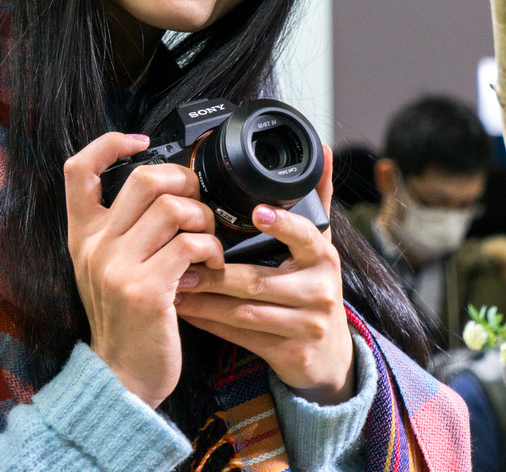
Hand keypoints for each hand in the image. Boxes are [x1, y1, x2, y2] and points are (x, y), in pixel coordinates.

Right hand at [64, 132, 224, 407]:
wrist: (121, 380)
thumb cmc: (127, 320)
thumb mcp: (108, 268)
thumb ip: (124, 228)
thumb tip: (167, 184)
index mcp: (84, 236)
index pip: (78, 170)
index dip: (109, 143)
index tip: (141, 141)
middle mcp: (96, 247)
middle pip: (143, 178)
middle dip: (183, 180)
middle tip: (198, 202)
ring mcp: (118, 267)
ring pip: (173, 208)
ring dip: (204, 218)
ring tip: (208, 240)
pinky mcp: (146, 290)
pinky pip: (190, 244)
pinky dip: (211, 248)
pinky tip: (211, 264)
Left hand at [173, 146, 354, 404]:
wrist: (330, 355)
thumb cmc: (315, 289)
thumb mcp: (319, 245)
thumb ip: (317, 198)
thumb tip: (324, 150)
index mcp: (323, 257)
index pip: (305, 236)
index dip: (281, 224)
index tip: (256, 212)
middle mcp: (320, 291)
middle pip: (259, 280)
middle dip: (215, 271)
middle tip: (180, 257)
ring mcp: (307, 326)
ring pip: (245, 311)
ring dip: (205, 299)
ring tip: (174, 283)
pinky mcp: (290, 354)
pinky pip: (242, 336)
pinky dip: (211, 323)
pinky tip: (188, 311)